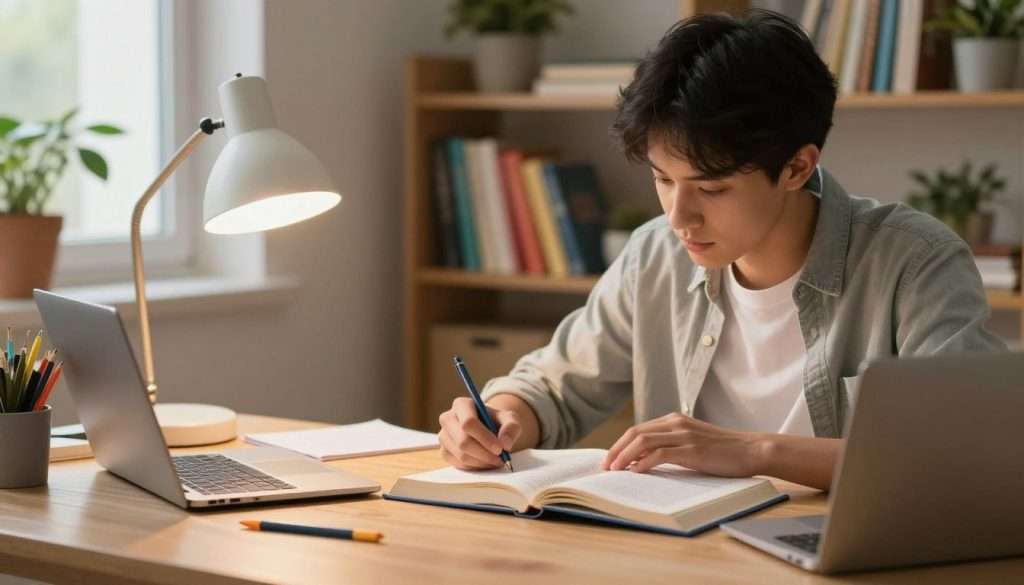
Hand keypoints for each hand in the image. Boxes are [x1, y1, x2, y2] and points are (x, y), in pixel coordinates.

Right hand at [438, 397, 521, 469]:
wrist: (488, 429)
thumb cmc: (497, 422)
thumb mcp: (510, 419)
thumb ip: (511, 428)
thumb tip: (505, 444)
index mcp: (462, 404)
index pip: (468, 423)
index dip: (485, 438)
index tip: (500, 449)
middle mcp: (448, 418)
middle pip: (463, 441)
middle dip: (484, 454)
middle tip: (501, 459)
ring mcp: (443, 436)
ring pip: (461, 455)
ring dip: (482, 462)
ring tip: (496, 460)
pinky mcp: (444, 451)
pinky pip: (458, 464)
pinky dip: (475, 466)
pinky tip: (485, 462)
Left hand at [601, 412, 767, 476]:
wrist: (751, 450)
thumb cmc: (723, 451)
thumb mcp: (692, 443)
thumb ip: (670, 446)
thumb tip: (642, 460)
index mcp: (674, 420)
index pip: (638, 429)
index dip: (620, 444)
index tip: (609, 459)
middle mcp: (676, 423)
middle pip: (635, 433)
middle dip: (616, 450)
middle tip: (605, 467)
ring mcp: (684, 435)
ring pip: (643, 441)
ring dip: (625, 456)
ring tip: (615, 470)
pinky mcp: (692, 449)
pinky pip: (660, 454)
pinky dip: (644, 463)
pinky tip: (636, 472)